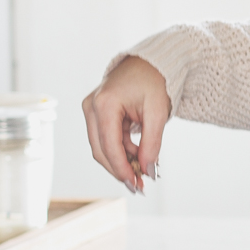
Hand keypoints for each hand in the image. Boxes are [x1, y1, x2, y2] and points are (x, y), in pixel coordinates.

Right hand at [82, 56, 170, 191]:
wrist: (151, 62)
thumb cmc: (155, 81)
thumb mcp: (157, 113)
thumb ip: (151, 144)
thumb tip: (147, 171)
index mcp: (105, 103)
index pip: (109, 146)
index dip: (122, 169)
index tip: (137, 185)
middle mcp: (92, 106)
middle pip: (100, 150)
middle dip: (119, 170)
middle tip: (139, 187)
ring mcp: (91, 109)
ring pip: (101, 147)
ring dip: (120, 162)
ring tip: (143, 173)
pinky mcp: (96, 113)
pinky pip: (106, 139)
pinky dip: (121, 151)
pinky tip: (138, 159)